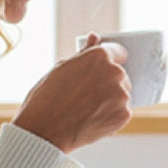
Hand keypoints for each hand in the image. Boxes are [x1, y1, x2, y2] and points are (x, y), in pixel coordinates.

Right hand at [12, 34, 132, 153]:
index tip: (100, 71)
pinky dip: (111, 118)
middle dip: (107, 83)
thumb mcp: (62, 68)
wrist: (44, 130)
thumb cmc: (47, 97)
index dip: (108, 62)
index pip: (118, 52)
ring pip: (121, 95)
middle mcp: (115, 73)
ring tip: (86, 110)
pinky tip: (91, 120)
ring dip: (110, 101)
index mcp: (100, 56)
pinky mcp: (123, 115)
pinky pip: (122, 113)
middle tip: (85, 96)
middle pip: (120, 75)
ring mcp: (121, 95)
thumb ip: (84, 53)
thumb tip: (95, 37)